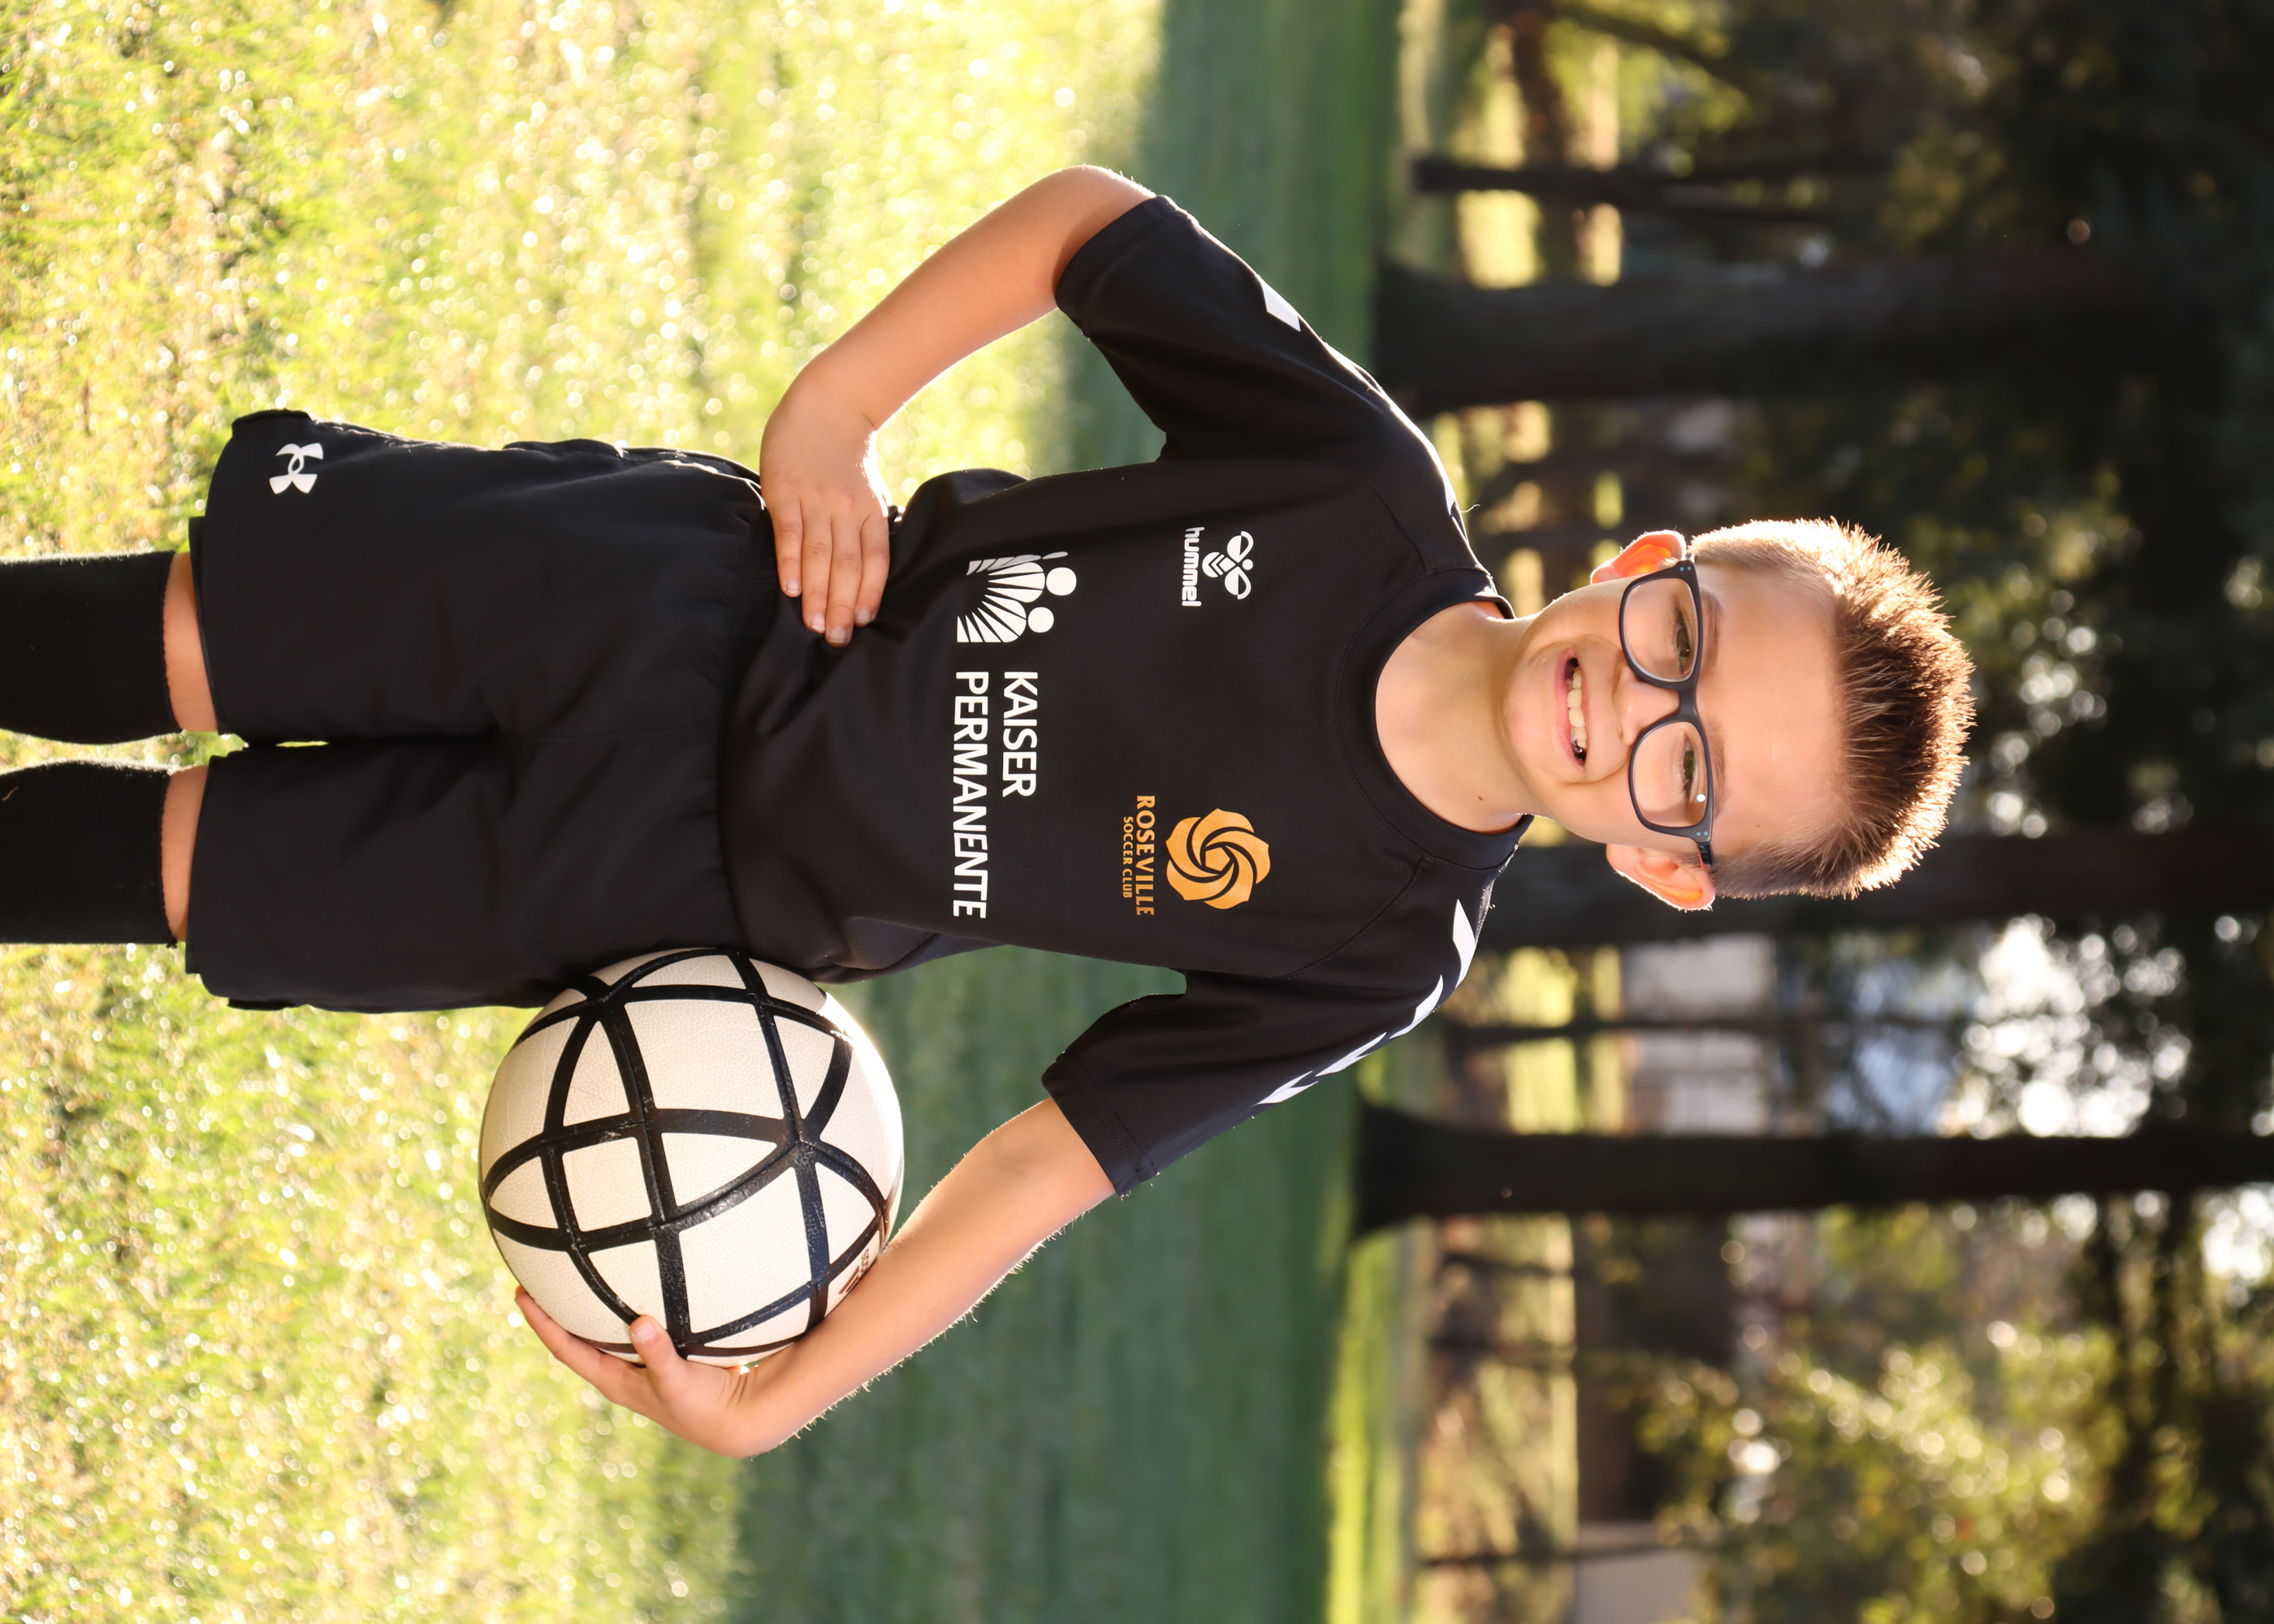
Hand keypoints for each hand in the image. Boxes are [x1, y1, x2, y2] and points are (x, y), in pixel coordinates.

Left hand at [516, 1288, 783, 1457]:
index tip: (520, 1293)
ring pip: (600, 1334)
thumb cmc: (702, 1403)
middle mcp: (619, 1373)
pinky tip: (627, 1286)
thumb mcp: (677, 1380)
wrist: (735, 1419)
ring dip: (584, 1311)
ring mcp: (638, 1366)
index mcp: (613, 1380)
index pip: (564, 1348)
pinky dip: (619, 1309)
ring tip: (572, 1277)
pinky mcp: (660, 1357)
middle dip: (553, 1312)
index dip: (541, 1322)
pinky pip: (629, 1328)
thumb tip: (639, 1323)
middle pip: (574, 1339)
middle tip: (536, 1277)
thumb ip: (658, 1353)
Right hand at [759, 382, 892, 645]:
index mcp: (872, 512)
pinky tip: (791, 589)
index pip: (876, 561)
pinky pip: (790, 533)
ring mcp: (816, 500)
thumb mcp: (869, 492)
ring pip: (820, 555)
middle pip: (848, 566)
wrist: (827, 406)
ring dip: (817, 594)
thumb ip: (867, 529)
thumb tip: (865, 576)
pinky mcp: (786, 490)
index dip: (869, 594)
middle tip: (836, 640)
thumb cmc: (848, 459)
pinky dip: (791, 562)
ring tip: (814, 626)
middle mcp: (848, 509)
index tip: (862, 624)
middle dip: (842, 606)